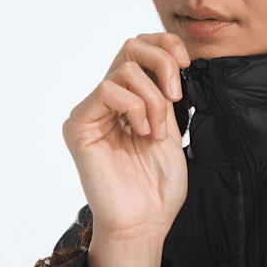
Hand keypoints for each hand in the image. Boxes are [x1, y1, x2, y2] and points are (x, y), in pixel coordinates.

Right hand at [62, 33, 190, 245]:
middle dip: (163, 63)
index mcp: (130, 99)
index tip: (187, 65)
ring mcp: (92, 112)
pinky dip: (135, 107)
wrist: (146, 221)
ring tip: (158, 132)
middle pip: (130, 46)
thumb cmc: (159, 185)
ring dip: (153, 99)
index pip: (140, 48)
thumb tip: (176, 60)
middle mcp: (107, 101)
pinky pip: (108, 90)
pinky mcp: (79, 125)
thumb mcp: (173, 129)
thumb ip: (166, 95)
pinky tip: (143, 133)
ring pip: (124, 69)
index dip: (165, 45)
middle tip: (176, 96)